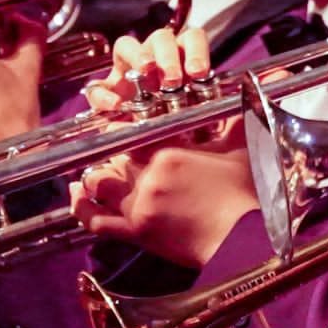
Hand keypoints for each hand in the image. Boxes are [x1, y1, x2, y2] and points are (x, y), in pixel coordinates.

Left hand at [69, 122, 256, 267]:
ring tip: (88, 175)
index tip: (117, 126)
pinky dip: (81, 209)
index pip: (132, 135)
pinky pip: (96, 221)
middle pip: (113, 160)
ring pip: (99, 185)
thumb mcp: (240, 150)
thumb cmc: (248, 196)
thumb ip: (231, 122)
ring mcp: (140, 206)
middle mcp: (148, 178)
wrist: (246, 239)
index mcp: (169, 154)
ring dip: (92, 179)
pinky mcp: (138, 233)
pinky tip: (77, 196)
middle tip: (113, 157)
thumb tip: (250, 88)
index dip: (121, 130)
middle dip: (111, 158)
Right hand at [85, 26, 212, 113]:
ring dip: (138, 56)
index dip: (196, 51)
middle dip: (167, 56)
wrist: (146, 145)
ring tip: (145, 73)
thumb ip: (202, 112)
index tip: (199, 72)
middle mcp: (154, 57)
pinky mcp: (105, 89)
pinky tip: (115, 105)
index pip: (192, 39)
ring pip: (127, 46)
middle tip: (173, 79)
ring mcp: (127, 69)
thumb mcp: (195, 116)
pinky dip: (104, 94)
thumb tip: (216, 122)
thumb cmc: (178, 123)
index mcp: (182, 59)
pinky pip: (98, 85)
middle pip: (161, 38)